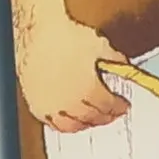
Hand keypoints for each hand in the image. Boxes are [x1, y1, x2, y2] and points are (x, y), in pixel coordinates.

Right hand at [15, 15, 130, 133]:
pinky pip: (51, 123)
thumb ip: (115, 60)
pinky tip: (67, 120)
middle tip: (111, 113)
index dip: (119, 107)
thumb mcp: (99, 45)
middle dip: (106, 117)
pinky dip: (63, 125)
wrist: (38, 32)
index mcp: (89, 90)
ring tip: (92, 119)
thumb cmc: (64, 36)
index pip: (110, 106)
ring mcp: (52, 106)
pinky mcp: (36, 104)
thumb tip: (122, 65)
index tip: (122, 105)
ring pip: (73, 126)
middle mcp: (70, 103)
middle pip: (93, 118)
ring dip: (86, 124)